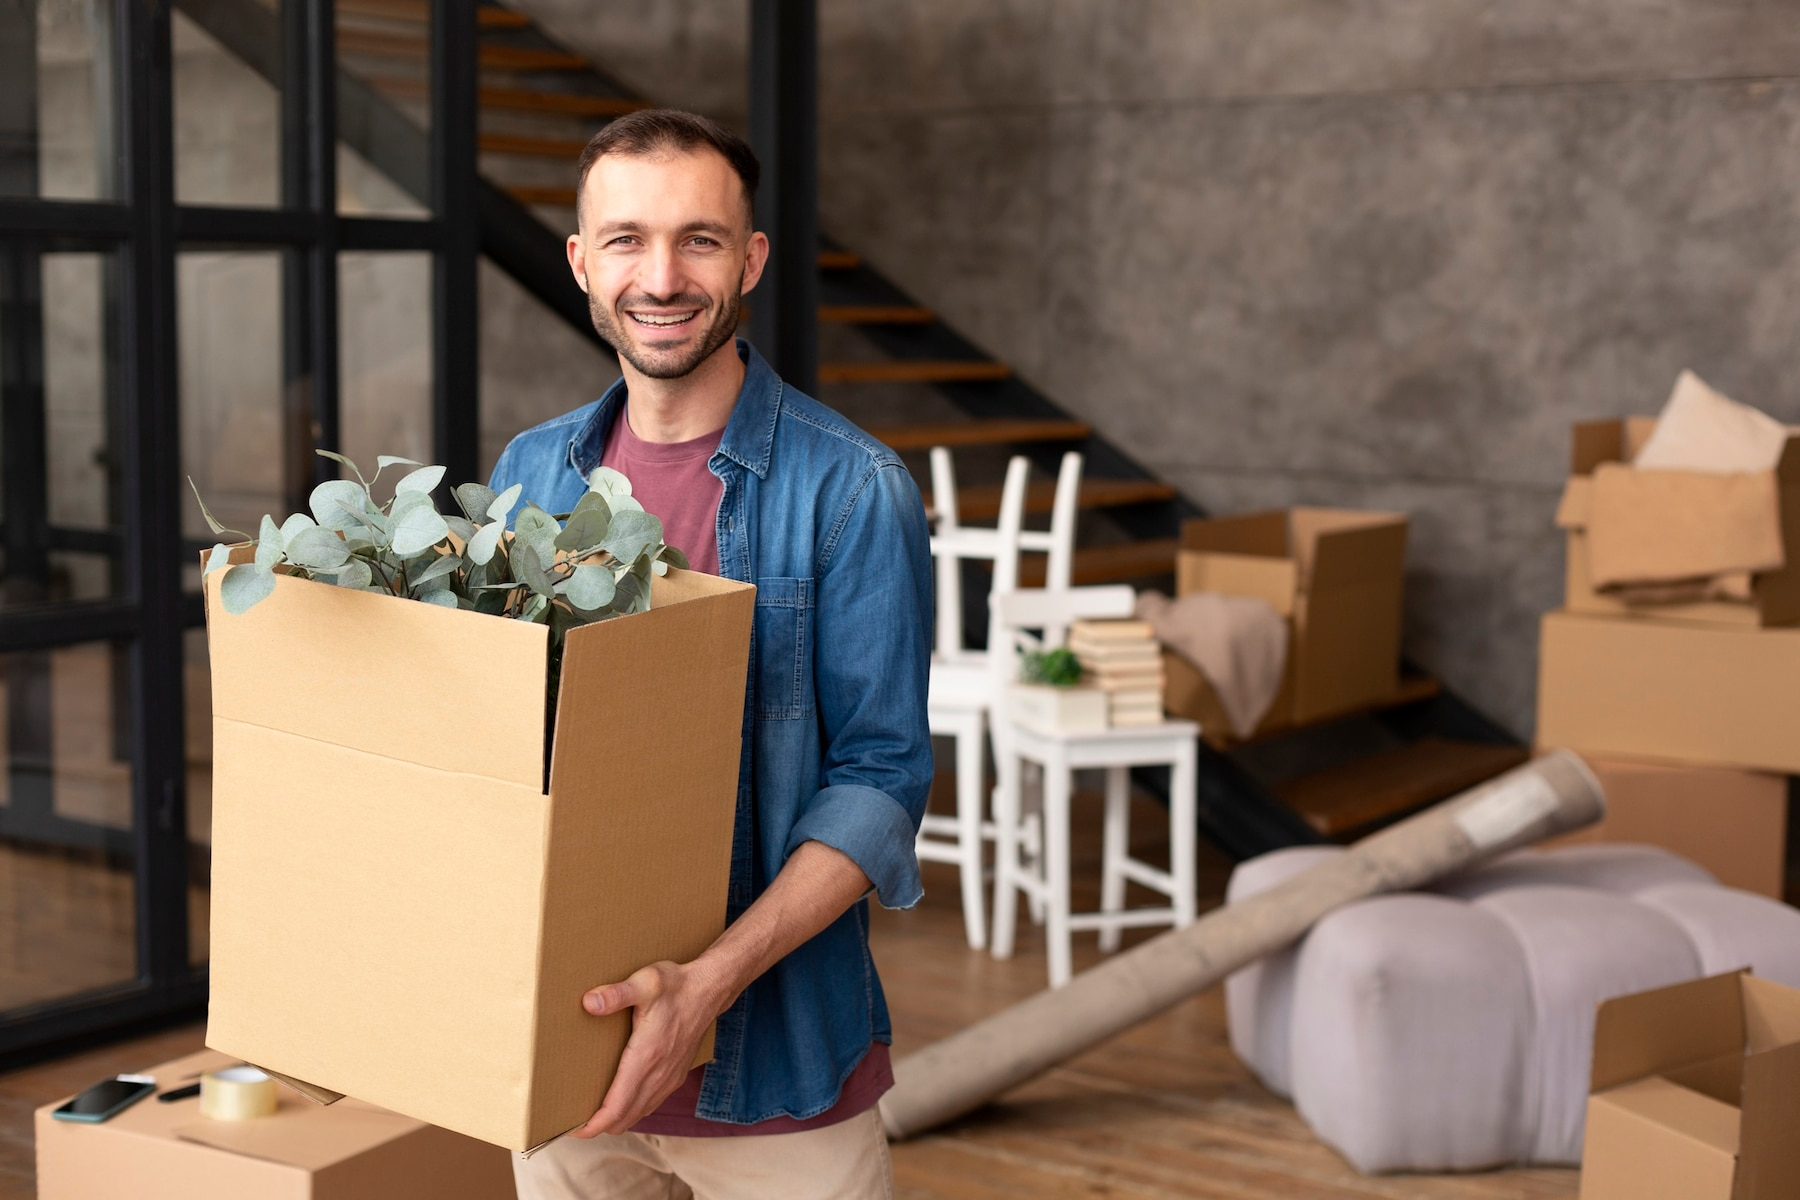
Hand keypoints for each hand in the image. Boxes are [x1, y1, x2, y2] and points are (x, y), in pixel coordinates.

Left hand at [569, 960, 728, 1137]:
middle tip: (573, 1122)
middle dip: (598, 1126)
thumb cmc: (676, 986)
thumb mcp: (645, 982)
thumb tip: (589, 1002)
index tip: (573, 1130)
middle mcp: (659, 1074)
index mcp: (647, 1057)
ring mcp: (669, 1078)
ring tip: (592, 1113)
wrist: (709, 990)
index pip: (617, 1107)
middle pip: (625, 1118)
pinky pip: (650, 1104)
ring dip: (616, 1119)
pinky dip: (631, 1110)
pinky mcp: (674, 1076)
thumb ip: (617, 993)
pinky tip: (620, 1100)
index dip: (594, 1125)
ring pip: (638, 1114)